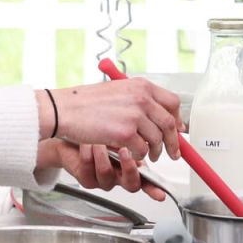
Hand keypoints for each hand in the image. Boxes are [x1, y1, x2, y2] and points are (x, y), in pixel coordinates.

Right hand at [37, 78, 182, 161]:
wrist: (64, 109)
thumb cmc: (85, 102)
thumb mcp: (118, 91)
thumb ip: (138, 100)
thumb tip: (157, 113)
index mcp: (141, 86)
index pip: (172, 102)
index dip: (178, 119)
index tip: (178, 130)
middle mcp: (141, 98)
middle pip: (169, 123)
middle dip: (173, 141)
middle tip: (173, 152)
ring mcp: (134, 115)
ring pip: (157, 139)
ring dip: (156, 151)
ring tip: (151, 156)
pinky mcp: (125, 133)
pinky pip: (142, 149)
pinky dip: (140, 155)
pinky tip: (133, 154)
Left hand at [37, 139, 167, 201]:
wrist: (73, 133)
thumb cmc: (101, 131)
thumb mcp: (128, 130)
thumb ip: (145, 132)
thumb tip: (166, 128)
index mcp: (133, 167)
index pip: (148, 181)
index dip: (155, 188)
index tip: (161, 194)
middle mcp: (120, 176)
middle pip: (131, 184)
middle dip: (129, 167)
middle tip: (125, 151)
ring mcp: (103, 179)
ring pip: (107, 172)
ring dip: (103, 152)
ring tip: (99, 138)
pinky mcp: (86, 178)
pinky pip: (88, 166)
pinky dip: (88, 150)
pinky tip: (86, 141)